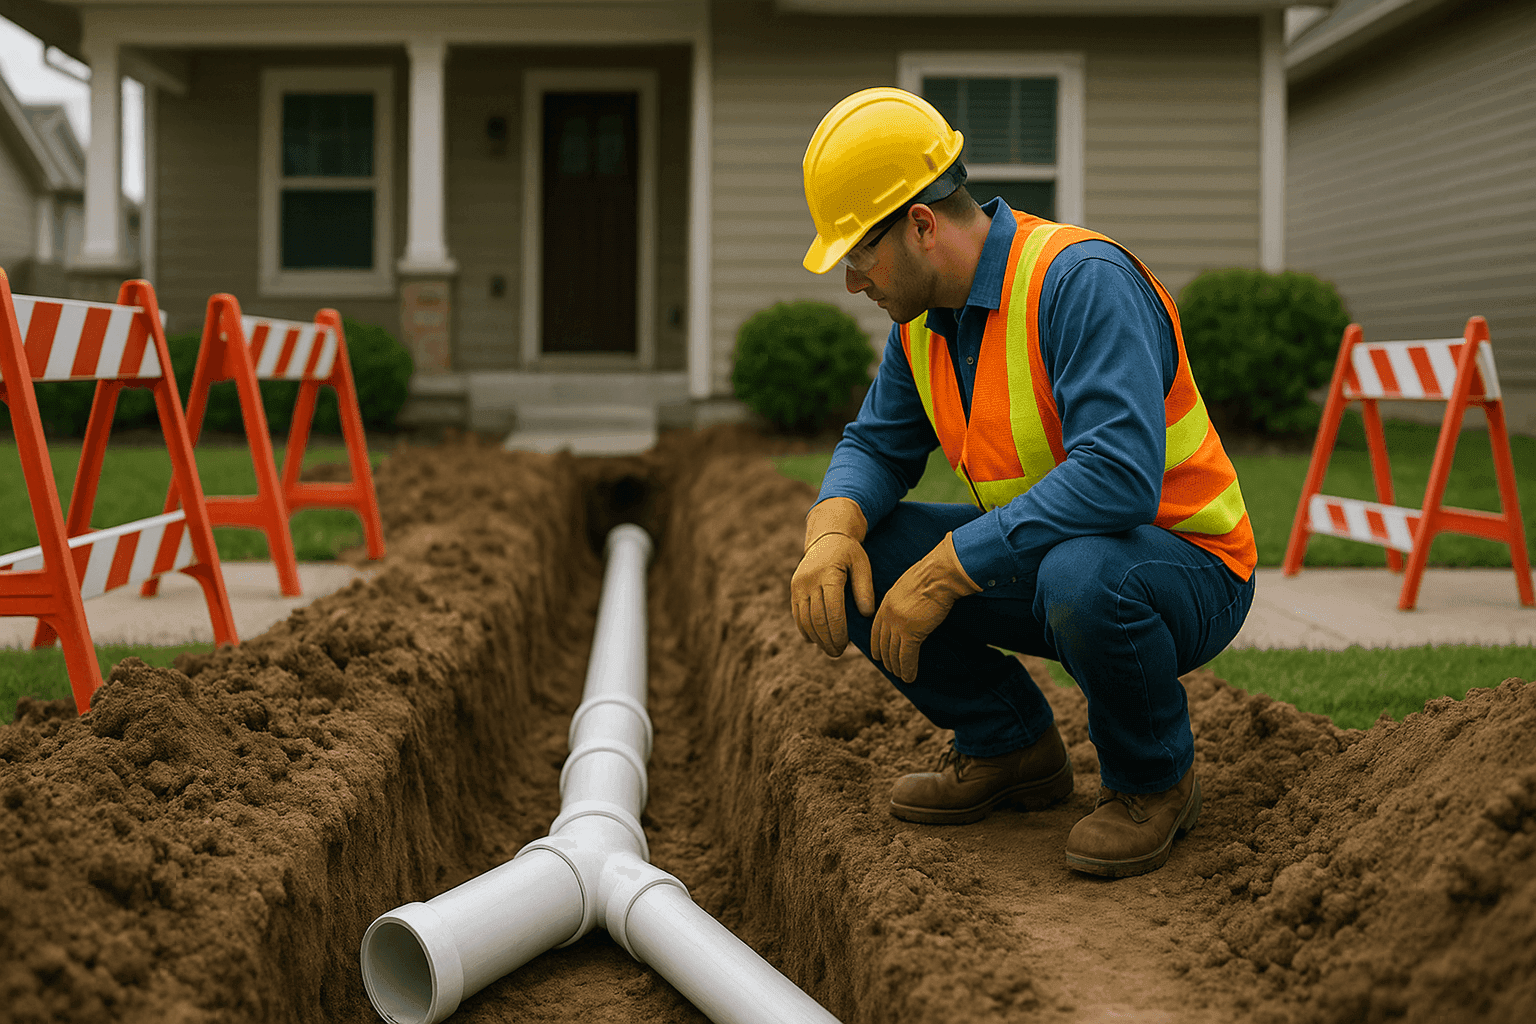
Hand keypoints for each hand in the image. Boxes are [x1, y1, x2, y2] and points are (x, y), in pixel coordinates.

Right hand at [791, 497, 875, 656]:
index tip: (846, 645)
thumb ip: (864, 589)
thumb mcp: (862, 565)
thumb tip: (867, 614)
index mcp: (828, 574)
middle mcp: (809, 580)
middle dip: (827, 639)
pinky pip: (797, 615)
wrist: (826, 537)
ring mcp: (798, 585)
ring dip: (817, 638)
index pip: (832, 610)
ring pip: (804, 620)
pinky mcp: (794, 589)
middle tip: (838, 653)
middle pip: (816, 618)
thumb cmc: (849, 553)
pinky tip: (816, 640)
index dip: (838, 631)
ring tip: (830, 649)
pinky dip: (805, 630)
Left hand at [870, 532, 979, 683]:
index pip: (876, 629)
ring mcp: (898, 624)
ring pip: (893, 652)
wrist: (940, 574)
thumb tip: (910, 607)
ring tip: (901, 677)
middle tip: (891, 670)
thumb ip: (904, 599)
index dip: (876, 645)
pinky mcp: (911, 632)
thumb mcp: (909, 585)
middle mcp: (888, 615)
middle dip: (886, 659)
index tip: (876, 655)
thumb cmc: (932, 575)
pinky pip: (906, 656)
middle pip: (883, 643)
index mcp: (886, 602)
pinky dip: (907, 669)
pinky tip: (909, 677)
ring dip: (897, 667)